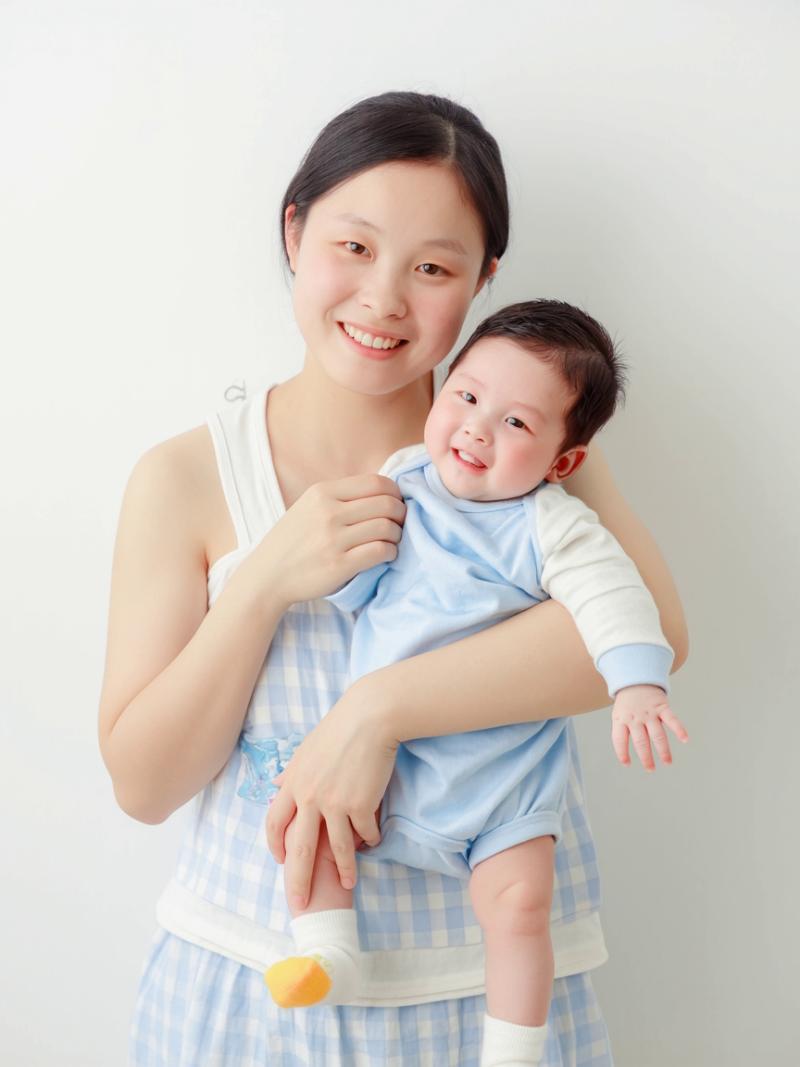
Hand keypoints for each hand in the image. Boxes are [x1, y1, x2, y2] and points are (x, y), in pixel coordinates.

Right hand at [249, 474, 405, 609]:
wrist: (267, 575)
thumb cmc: (293, 541)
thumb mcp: (309, 507)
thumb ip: (340, 497)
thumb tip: (384, 492)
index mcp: (323, 492)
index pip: (376, 482)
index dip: (395, 493)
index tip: (396, 505)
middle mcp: (328, 512)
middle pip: (387, 504)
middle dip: (401, 514)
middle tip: (399, 525)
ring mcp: (333, 539)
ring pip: (387, 527)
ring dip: (397, 535)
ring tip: (391, 541)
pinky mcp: (339, 565)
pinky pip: (380, 551)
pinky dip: (391, 552)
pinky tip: (386, 555)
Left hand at [265, 675, 398, 907]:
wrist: (369, 717)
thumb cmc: (339, 728)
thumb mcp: (306, 749)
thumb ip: (291, 771)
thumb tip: (275, 783)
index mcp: (292, 783)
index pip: (275, 823)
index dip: (275, 845)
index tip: (280, 861)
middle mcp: (309, 797)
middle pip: (298, 848)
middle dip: (298, 879)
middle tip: (299, 902)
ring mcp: (335, 803)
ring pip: (336, 848)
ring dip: (344, 870)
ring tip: (349, 884)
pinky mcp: (360, 805)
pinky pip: (365, 833)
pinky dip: (370, 840)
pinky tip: (374, 842)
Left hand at [611, 685, 688, 770]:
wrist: (636, 679)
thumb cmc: (627, 703)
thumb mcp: (619, 715)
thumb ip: (624, 731)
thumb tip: (627, 754)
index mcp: (621, 719)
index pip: (619, 739)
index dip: (622, 753)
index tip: (627, 764)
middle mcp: (635, 718)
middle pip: (641, 741)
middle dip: (646, 757)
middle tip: (650, 769)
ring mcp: (649, 713)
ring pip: (657, 734)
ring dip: (663, 750)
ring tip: (667, 762)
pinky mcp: (662, 707)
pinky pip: (671, 719)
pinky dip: (679, 729)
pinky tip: (685, 739)